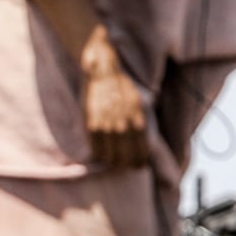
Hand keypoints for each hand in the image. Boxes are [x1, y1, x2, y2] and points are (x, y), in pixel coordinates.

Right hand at [82, 33, 147, 168]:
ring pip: (111, 158)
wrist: (102, 70)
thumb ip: (140, 123)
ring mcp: (106, 127)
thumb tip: (143, 142)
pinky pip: (97, 151)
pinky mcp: (91, 125)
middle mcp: (123, 126)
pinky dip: (100, 155)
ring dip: (114, 162)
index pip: (142, 153)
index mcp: (138, 121)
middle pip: (127, 159)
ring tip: (115, 160)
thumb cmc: (123, 85)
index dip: (140, 161)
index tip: (139, 164)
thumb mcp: (139, 103)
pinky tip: (103, 153)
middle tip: (128, 164)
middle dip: (129, 164)